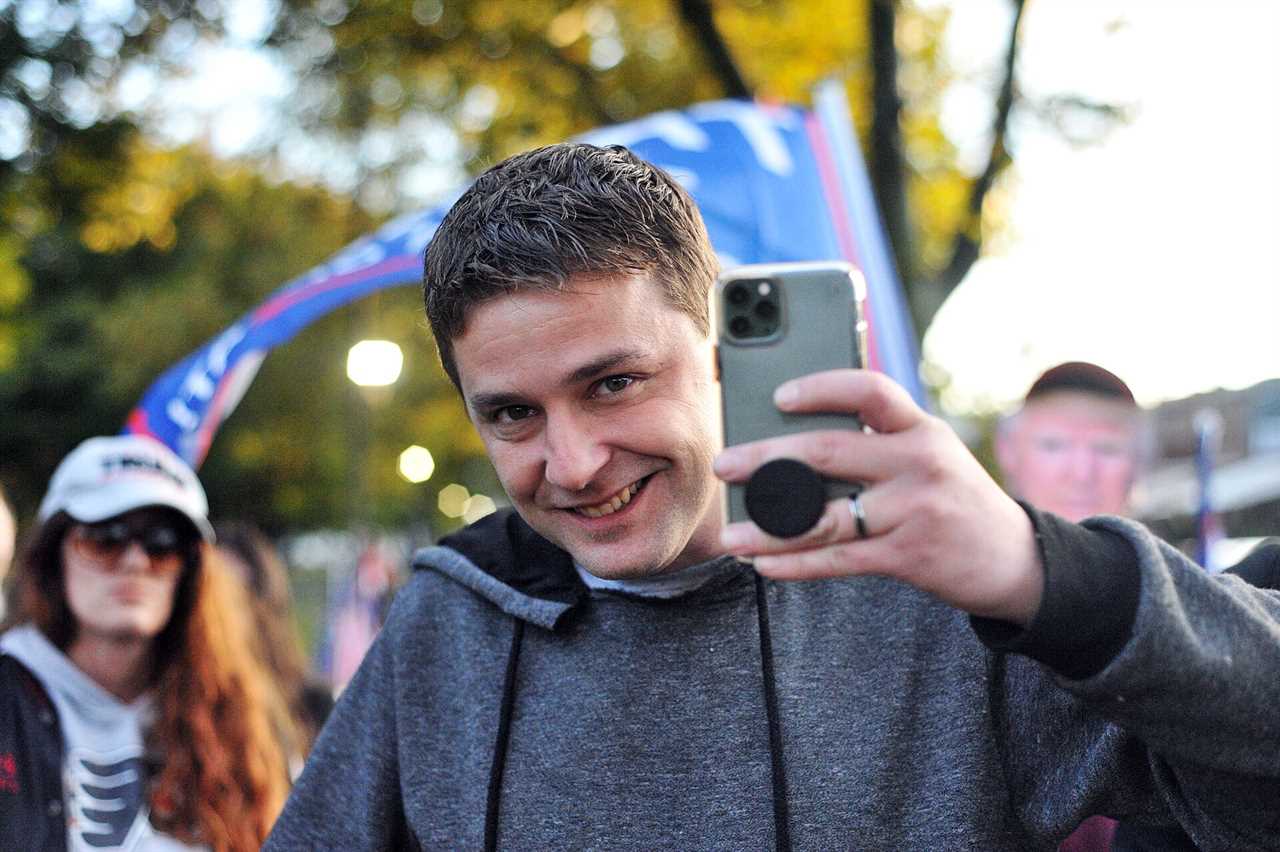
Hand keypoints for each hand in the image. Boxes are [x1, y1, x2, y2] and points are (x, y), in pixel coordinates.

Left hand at [713, 369, 1043, 625]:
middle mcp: (920, 462)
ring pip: (824, 517)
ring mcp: (915, 510)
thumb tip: (792, 440)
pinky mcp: (910, 555)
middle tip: (725, 466)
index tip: (779, 395)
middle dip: (767, 459)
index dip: (822, 388)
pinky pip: (838, 560)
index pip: (870, 391)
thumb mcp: (929, 455)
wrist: (1017, 559)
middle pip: (830, 452)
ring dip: (769, 529)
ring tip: (731, 537)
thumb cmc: (952, 498)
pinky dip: (796, 564)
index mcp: (921, 428)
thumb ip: (878, 441)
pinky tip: (765, 565)